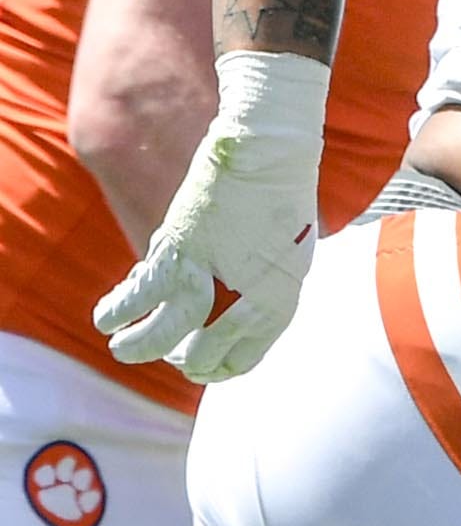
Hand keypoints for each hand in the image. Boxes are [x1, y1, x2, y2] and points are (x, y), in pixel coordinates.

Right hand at [93, 51, 329, 382]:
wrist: (266, 156)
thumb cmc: (282, 206)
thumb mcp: (288, 260)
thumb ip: (262, 297)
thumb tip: (226, 327)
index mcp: (278, 303)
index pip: (240, 361)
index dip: (214, 369)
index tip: (197, 364)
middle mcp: (243, 296)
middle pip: (196, 354)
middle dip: (178, 364)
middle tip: (164, 358)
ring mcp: (208, 274)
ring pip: (161, 328)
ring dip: (135, 343)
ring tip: (118, 344)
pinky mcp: (174, 248)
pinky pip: (142, 291)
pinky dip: (122, 305)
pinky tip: (108, 315)